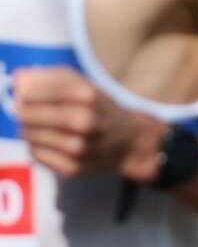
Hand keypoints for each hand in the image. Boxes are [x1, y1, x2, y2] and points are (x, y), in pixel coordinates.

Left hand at [12, 66, 163, 181]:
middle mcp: (85, 121)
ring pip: (35, 139)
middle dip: (24, 114)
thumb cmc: (100, 108)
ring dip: (28, 132)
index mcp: (87, 95)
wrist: (129, 141)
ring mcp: (80, 147)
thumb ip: (53, 77)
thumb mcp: (85, 84)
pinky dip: (35, 149)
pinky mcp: (74, 168)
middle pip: (34, 116)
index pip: (41, 92)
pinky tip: (42, 143)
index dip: (29, 94)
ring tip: (31, 128)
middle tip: (23, 114)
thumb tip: (20, 77)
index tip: (26, 95)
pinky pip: (40, 158)